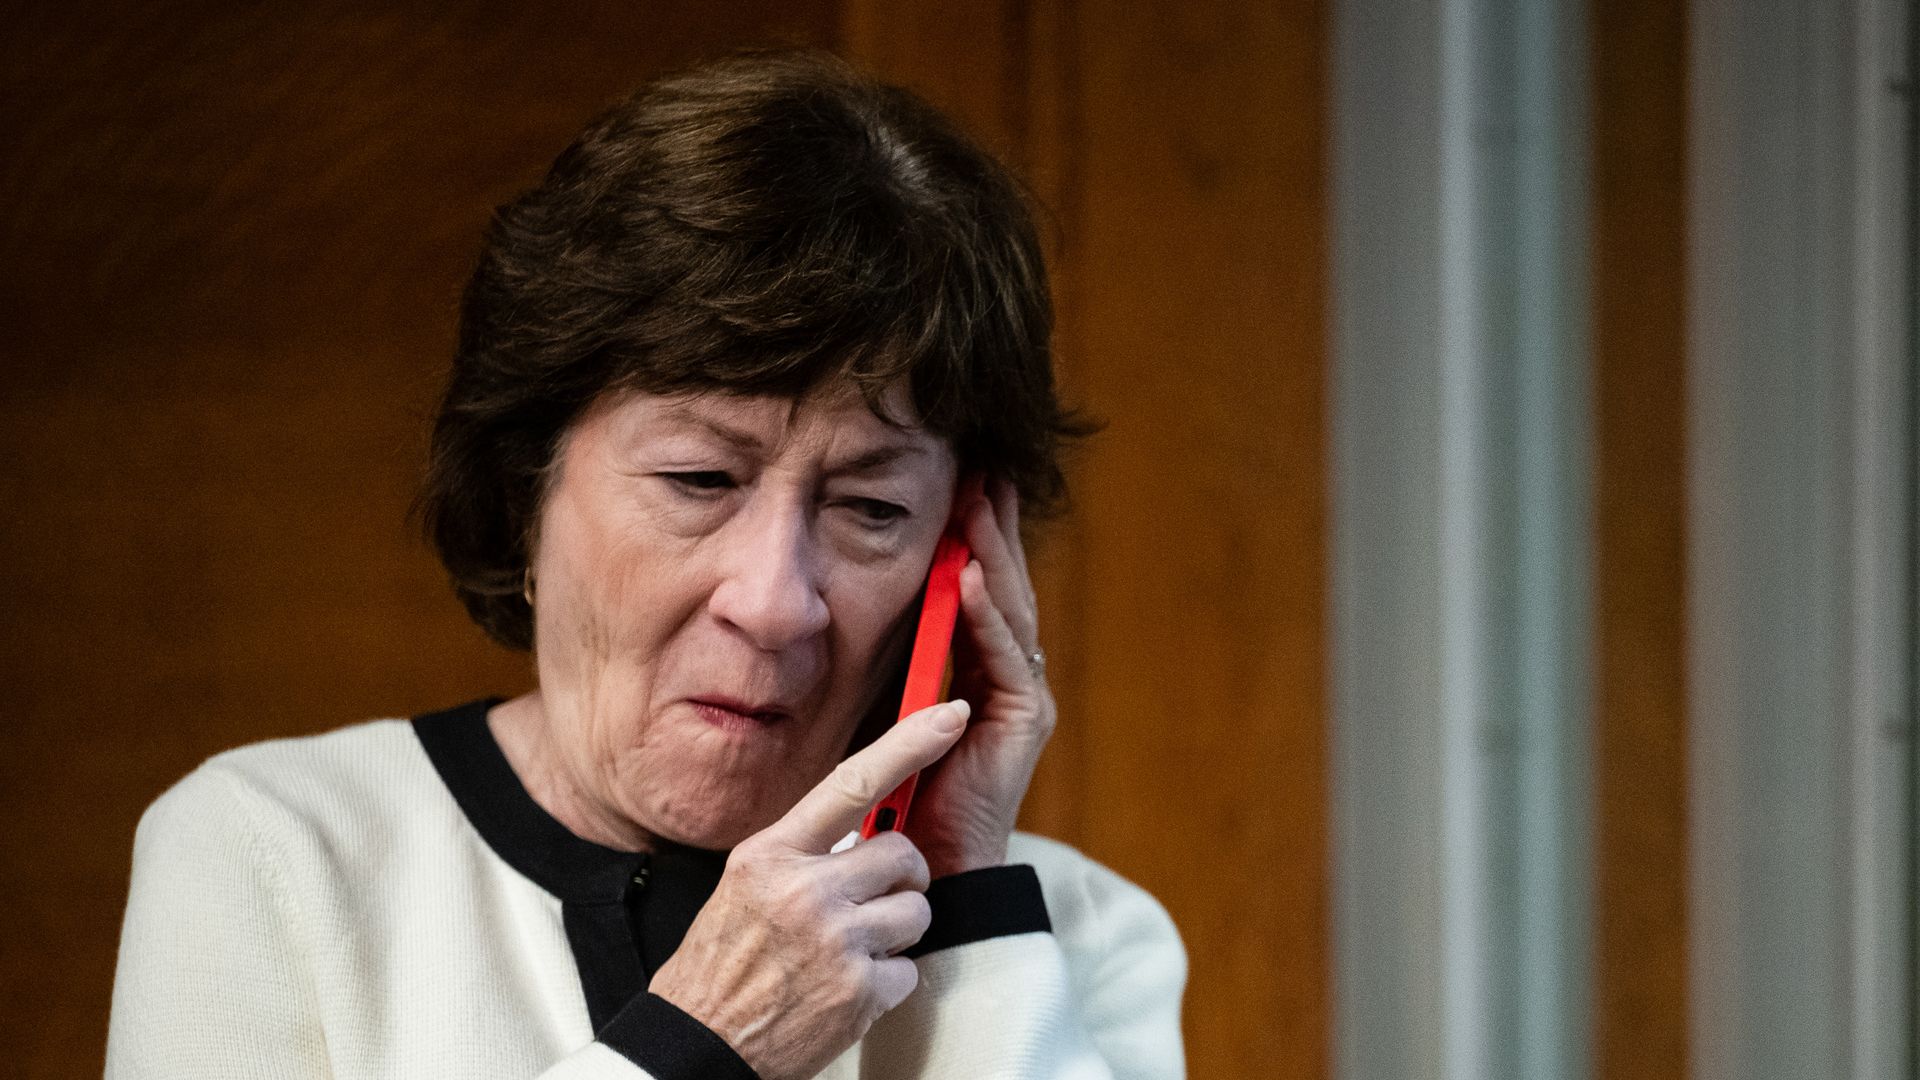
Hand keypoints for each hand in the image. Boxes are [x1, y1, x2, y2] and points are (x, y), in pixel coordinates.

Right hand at [648, 700, 968, 1079]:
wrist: (699, 1045)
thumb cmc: (722, 962)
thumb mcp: (745, 884)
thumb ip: (803, 850)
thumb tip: (866, 823)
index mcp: (771, 854)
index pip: (852, 783)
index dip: (908, 744)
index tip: (949, 715)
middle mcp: (805, 891)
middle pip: (903, 854)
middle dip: (898, 879)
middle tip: (867, 903)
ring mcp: (836, 942)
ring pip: (917, 911)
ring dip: (896, 932)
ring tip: (850, 950)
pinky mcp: (859, 992)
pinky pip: (909, 969)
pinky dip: (887, 983)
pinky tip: (845, 990)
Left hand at [906, 476, 1056, 877]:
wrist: (937, 869)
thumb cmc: (910, 797)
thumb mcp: (899, 713)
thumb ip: (906, 666)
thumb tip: (873, 610)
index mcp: (987, 674)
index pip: (985, 590)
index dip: (978, 537)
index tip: (966, 483)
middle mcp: (1015, 678)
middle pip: (1007, 586)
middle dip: (996, 526)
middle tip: (985, 467)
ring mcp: (1024, 698)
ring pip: (1010, 609)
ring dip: (992, 553)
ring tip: (977, 502)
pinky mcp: (1023, 721)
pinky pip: (1003, 655)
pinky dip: (984, 614)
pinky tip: (966, 575)